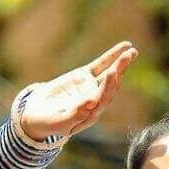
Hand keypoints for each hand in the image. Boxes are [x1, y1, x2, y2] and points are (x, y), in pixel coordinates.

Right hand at [20, 40, 138, 140]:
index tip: (112, 73)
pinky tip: (125, 46)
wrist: (36, 115)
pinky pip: (101, 64)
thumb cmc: (46, 123)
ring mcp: (91, 87)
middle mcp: (95, 101)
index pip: (103, 99)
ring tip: (131, 51)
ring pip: (109, 74)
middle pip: (111, 86)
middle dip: (119, 70)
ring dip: (121, 63)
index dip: (108, 86)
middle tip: (127, 57)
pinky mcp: (85, 76)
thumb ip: (75, 115)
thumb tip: (92, 103)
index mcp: (90, 115)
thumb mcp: (58, 122)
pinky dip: (112, 55)